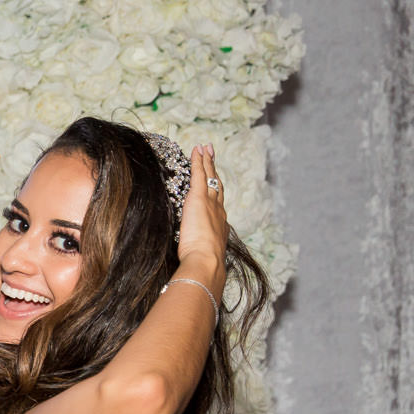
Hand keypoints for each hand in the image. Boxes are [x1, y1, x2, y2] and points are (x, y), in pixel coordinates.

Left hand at [176, 145, 229, 289]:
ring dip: (207, 161)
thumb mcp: (202, 256)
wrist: (206, 262)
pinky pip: (199, 174)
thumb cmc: (203, 265)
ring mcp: (210, 204)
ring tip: (205, 149)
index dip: (215, 191)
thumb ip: (199, 253)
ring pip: (209, 177)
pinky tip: (196, 150)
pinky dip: (199, 161)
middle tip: (211, 155)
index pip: (217, 204)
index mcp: (219, 226)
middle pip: (216, 186)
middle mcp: (218, 212)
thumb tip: (194, 260)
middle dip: (213, 170)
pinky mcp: (198, 199)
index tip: (213, 182)